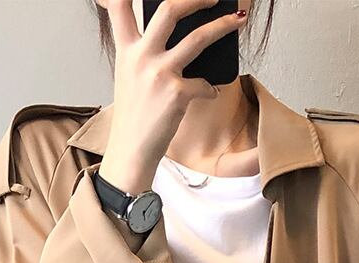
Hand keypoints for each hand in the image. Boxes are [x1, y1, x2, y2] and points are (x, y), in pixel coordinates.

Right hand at [97, 0, 248, 192]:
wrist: (131, 152)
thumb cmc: (134, 116)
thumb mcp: (128, 77)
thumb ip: (141, 52)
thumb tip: (171, 36)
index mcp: (127, 51)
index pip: (120, 7)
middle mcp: (141, 57)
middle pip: (169, 9)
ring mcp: (159, 74)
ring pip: (198, 38)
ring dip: (222, 26)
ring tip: (237, 22)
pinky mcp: (176, 94)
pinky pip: (204, 83)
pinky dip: (210, 88)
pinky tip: (209, 93)